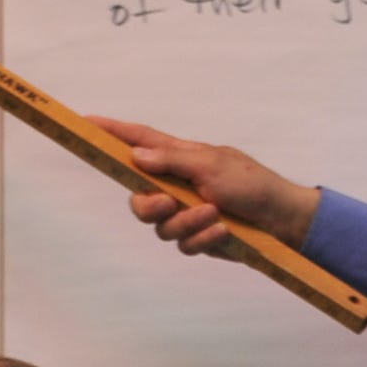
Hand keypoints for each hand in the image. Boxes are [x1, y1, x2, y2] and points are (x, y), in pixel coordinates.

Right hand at [88, 114, 321, 257]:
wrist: (280, 219)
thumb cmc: (251, 183)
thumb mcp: (212, 165)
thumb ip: (172, 161)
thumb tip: (136, 156)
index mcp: (179, 158)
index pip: (138, 141)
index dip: (111, 132)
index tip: (85, 123)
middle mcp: (176, 185)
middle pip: (138, 198)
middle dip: (149, 205)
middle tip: (167, 203)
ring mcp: (184, 213)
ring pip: (160, 226)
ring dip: (186, 222)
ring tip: (214, 213)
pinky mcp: (196, 236)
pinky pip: (183, 244)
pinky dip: (202, 237)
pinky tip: (222, 229)